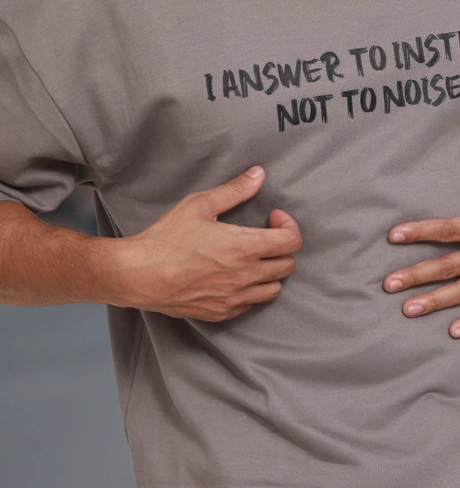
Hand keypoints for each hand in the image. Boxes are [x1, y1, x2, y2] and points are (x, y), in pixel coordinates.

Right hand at [118, 166, 301, 320]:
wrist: (139, 275)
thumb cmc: (166, 238)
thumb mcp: (199, 205)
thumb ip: (234, 190)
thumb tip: (258, 175)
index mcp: (244, 247)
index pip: (291, 241)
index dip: (289, 226)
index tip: (273, 218)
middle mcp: (245, 276)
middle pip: (287, 266)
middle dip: (281, 248)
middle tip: (264, 237)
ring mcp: (234, 297)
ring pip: (274, 289)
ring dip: (271, 272)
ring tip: (253, 258)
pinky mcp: (221, 313)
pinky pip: (251, 304)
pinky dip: (251, 291)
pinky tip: (236, 277)